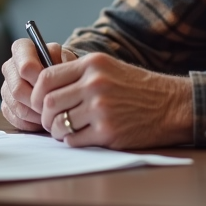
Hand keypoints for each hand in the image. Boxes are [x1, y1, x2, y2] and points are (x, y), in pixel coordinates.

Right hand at [0, 37, 74, 130]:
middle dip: (38, 101)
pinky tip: (43, 120)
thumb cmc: (64, 67)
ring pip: (16, 105)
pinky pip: (15, 118)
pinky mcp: (6, 105)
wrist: (61, 78)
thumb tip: (57, 75)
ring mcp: (6, 87)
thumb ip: (62, 63)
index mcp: (22, 49)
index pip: (25, 66)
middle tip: (54, 105)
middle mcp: (10, 66)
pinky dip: (31, 123)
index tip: (53, 85)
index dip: (40, 79)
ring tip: (52, 113)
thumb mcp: (67, 59)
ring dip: (35, 113)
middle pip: (18, 89)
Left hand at [31, 52, 192, 148]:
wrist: (170, 105)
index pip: (46, 77)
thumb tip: (43, 84)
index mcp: (91, 65)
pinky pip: (74, 139)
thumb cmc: (136, 87)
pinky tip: (80, 137)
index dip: (36, 92)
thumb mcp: (107, 67)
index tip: (38, 101)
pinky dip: (71, 140)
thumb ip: (77, 73)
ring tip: (63, 130)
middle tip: (49, 120)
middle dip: (44, 115)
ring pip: (59, 123)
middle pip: (48, 102)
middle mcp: (94, 84)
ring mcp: (101, 109)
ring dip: (56, 130)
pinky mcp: (108, 132)